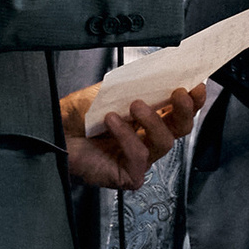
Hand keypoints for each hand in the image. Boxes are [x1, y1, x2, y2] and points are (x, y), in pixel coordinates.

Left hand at [60, 79, 204, 192]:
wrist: (53, 132)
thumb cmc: (77, 115)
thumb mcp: (109, 91)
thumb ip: (135, 85)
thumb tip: (160, 73)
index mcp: (147, 118)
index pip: (177, 110)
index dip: (192, 100)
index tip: (196, 86)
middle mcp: (146, 139)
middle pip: (180, 129)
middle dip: (184, 111)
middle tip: (178, 94)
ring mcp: (139, 159)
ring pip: (164, 143)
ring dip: (151, 121)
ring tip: (134, 105)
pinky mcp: (128, 175)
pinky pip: (139, 158)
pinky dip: (128, 137)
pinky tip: (112, 122)